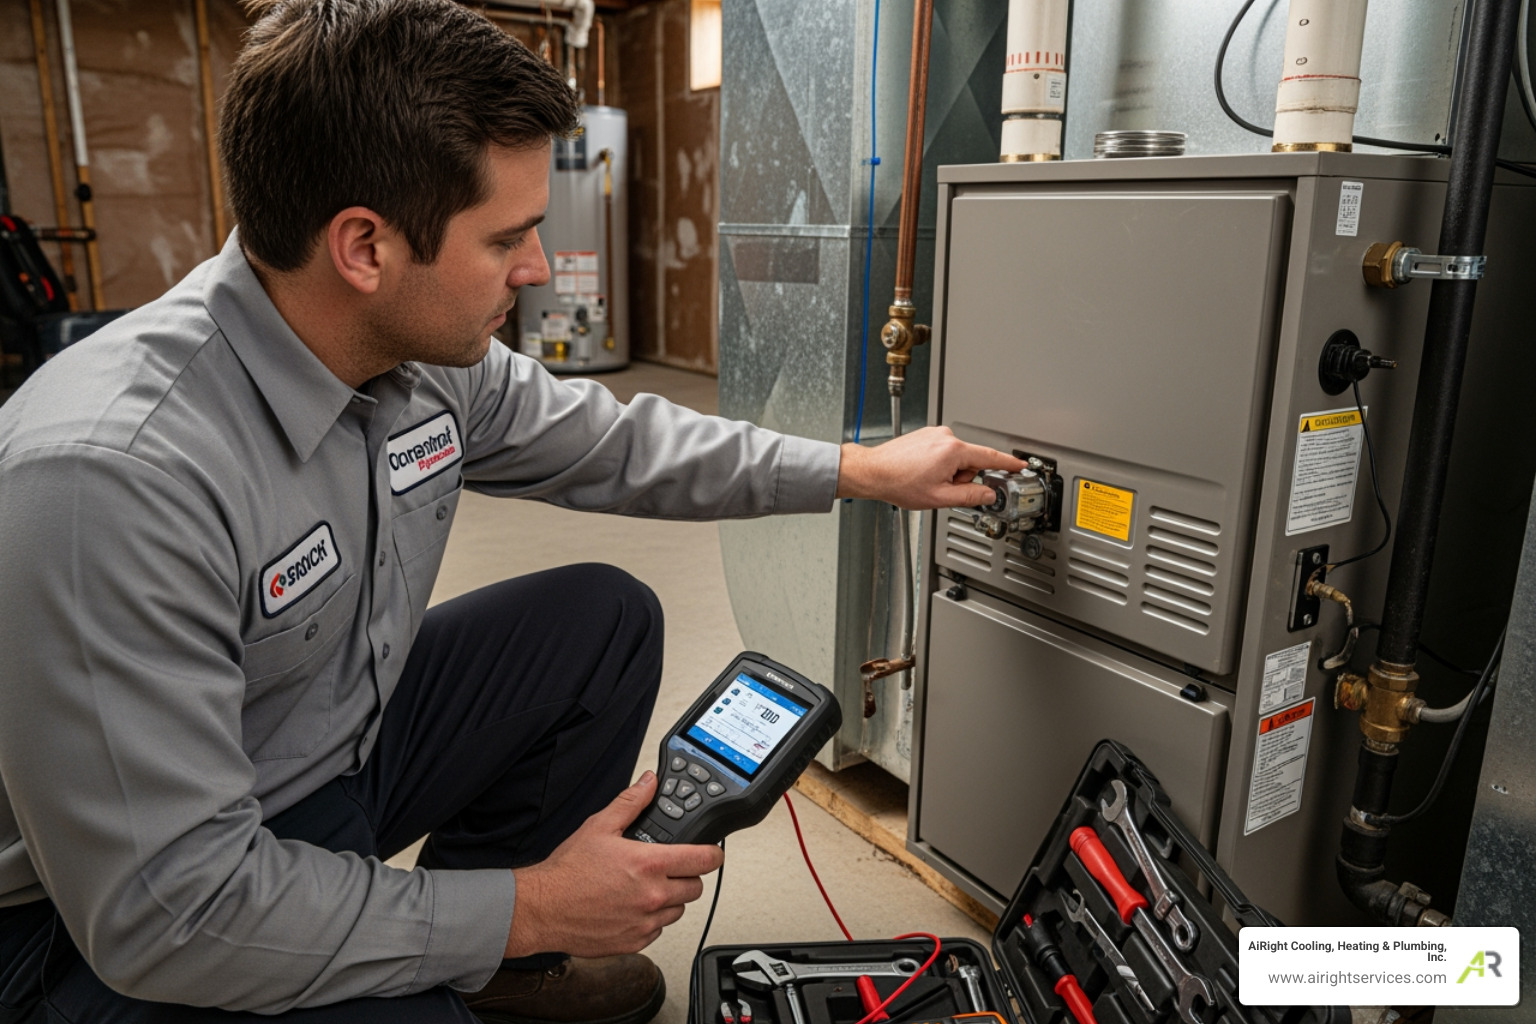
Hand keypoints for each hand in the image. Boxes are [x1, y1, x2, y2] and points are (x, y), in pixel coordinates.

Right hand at [504, 772, 723, 957]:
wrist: (542, 909)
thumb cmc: (567, 872)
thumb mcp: (599, 826)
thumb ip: (630, 803)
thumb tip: (648, 784)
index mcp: (649, 864)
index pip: (703, 860)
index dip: (713, 853)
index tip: (712, 852)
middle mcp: (652, 895)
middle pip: (695, 887)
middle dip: (686, 876)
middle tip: (667, 869)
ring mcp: (645, 921)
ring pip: (679, 911)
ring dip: (670, 900)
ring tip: (645, 888)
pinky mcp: (635, 941)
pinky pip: (658, 930)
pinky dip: (651, 920)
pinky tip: (632, 907)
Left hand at [836, 426, 1025, 509]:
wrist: (873, 472)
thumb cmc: (899, 482)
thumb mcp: (940, 497)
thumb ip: (970, 496)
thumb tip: (987, 494)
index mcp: (953, 450)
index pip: (990, 457)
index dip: (1008, 463)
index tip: (1019, 465)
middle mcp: (945, 437)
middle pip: (970, 461)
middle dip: (961, 477)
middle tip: (941, 488)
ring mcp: (934, 434)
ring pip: (956, 458)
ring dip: (948, 472)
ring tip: (926, 480)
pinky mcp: (925, 435)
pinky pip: (943, 452)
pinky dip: (938, 465)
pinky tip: (921, 472)